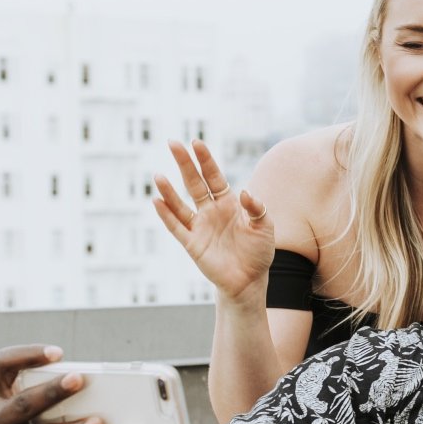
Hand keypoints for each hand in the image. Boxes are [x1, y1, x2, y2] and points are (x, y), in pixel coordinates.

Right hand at [152, 139, 272, 299]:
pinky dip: (166, 216)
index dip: (205, 160)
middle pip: (194, 183)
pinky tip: (157, 202)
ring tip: (158, 176)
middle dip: (184, 164)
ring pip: (180, 205)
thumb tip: (245, 192)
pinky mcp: (193, 244)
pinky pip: (177, 228)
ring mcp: (199, 227)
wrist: (250, 280)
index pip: (214, 176)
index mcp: (228, 203)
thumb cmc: (259, 251)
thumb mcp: (265, 226)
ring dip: (168, 191)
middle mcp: (211, 211)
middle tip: (172, 143)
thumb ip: (257, 208)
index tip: (196, 143)